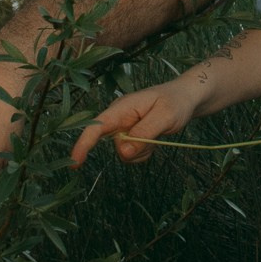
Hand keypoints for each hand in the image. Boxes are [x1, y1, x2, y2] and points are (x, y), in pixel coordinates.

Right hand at [71, 81, 198, 164]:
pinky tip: (154, 140)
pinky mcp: (131, 136)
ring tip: (157, 136)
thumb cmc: (176, 102)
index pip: (96, 127)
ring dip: (141, 151)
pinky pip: (132, 154)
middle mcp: (119, 118)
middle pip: (114, 145)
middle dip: (133, 149)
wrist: (186, 98)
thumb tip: (123, 152)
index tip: (74, 163)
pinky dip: (144, 152)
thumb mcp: (165, 116)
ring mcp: (124, 128)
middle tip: (155, 138)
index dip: (83, 145)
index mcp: (122, 108)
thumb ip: (144, 133)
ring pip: (124, 152)